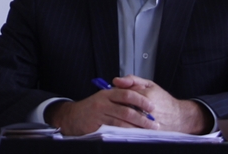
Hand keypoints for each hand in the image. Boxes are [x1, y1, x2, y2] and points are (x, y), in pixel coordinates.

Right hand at [44, 79, 158, 135]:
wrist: (73, 117)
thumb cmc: (92, 109)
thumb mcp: (104, 99)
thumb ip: (118, 99)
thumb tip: (138, 103)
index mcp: (108, 93)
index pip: (127, 93)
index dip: (141, 99)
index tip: (152, 106)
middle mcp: (104, 101)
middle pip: (127, 107)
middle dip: (142, 115)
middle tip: (154, 122)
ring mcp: (100, 113)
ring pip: (122, 119)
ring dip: (137, 126)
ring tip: (148, 130)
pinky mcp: (98, 124)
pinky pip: (115, 128)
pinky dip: (126, 132)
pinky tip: (134, 135)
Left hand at [112, 76, 213, 134]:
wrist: (179, 117)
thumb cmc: (162, 99)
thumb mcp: (149, 84)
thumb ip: (132, 80)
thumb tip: (115, 81)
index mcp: (145, 95)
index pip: (123, 94)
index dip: (117, 94)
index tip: (115, 95)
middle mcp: (146, 110)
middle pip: (123, 107)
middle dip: (116, 106)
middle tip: (115, 104)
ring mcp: (147, 123)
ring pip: (125, 120)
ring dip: (120, 117)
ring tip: (119, 113)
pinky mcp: (147, 132)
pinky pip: (131, 129)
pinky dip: (126, 126)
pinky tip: (125, 122)